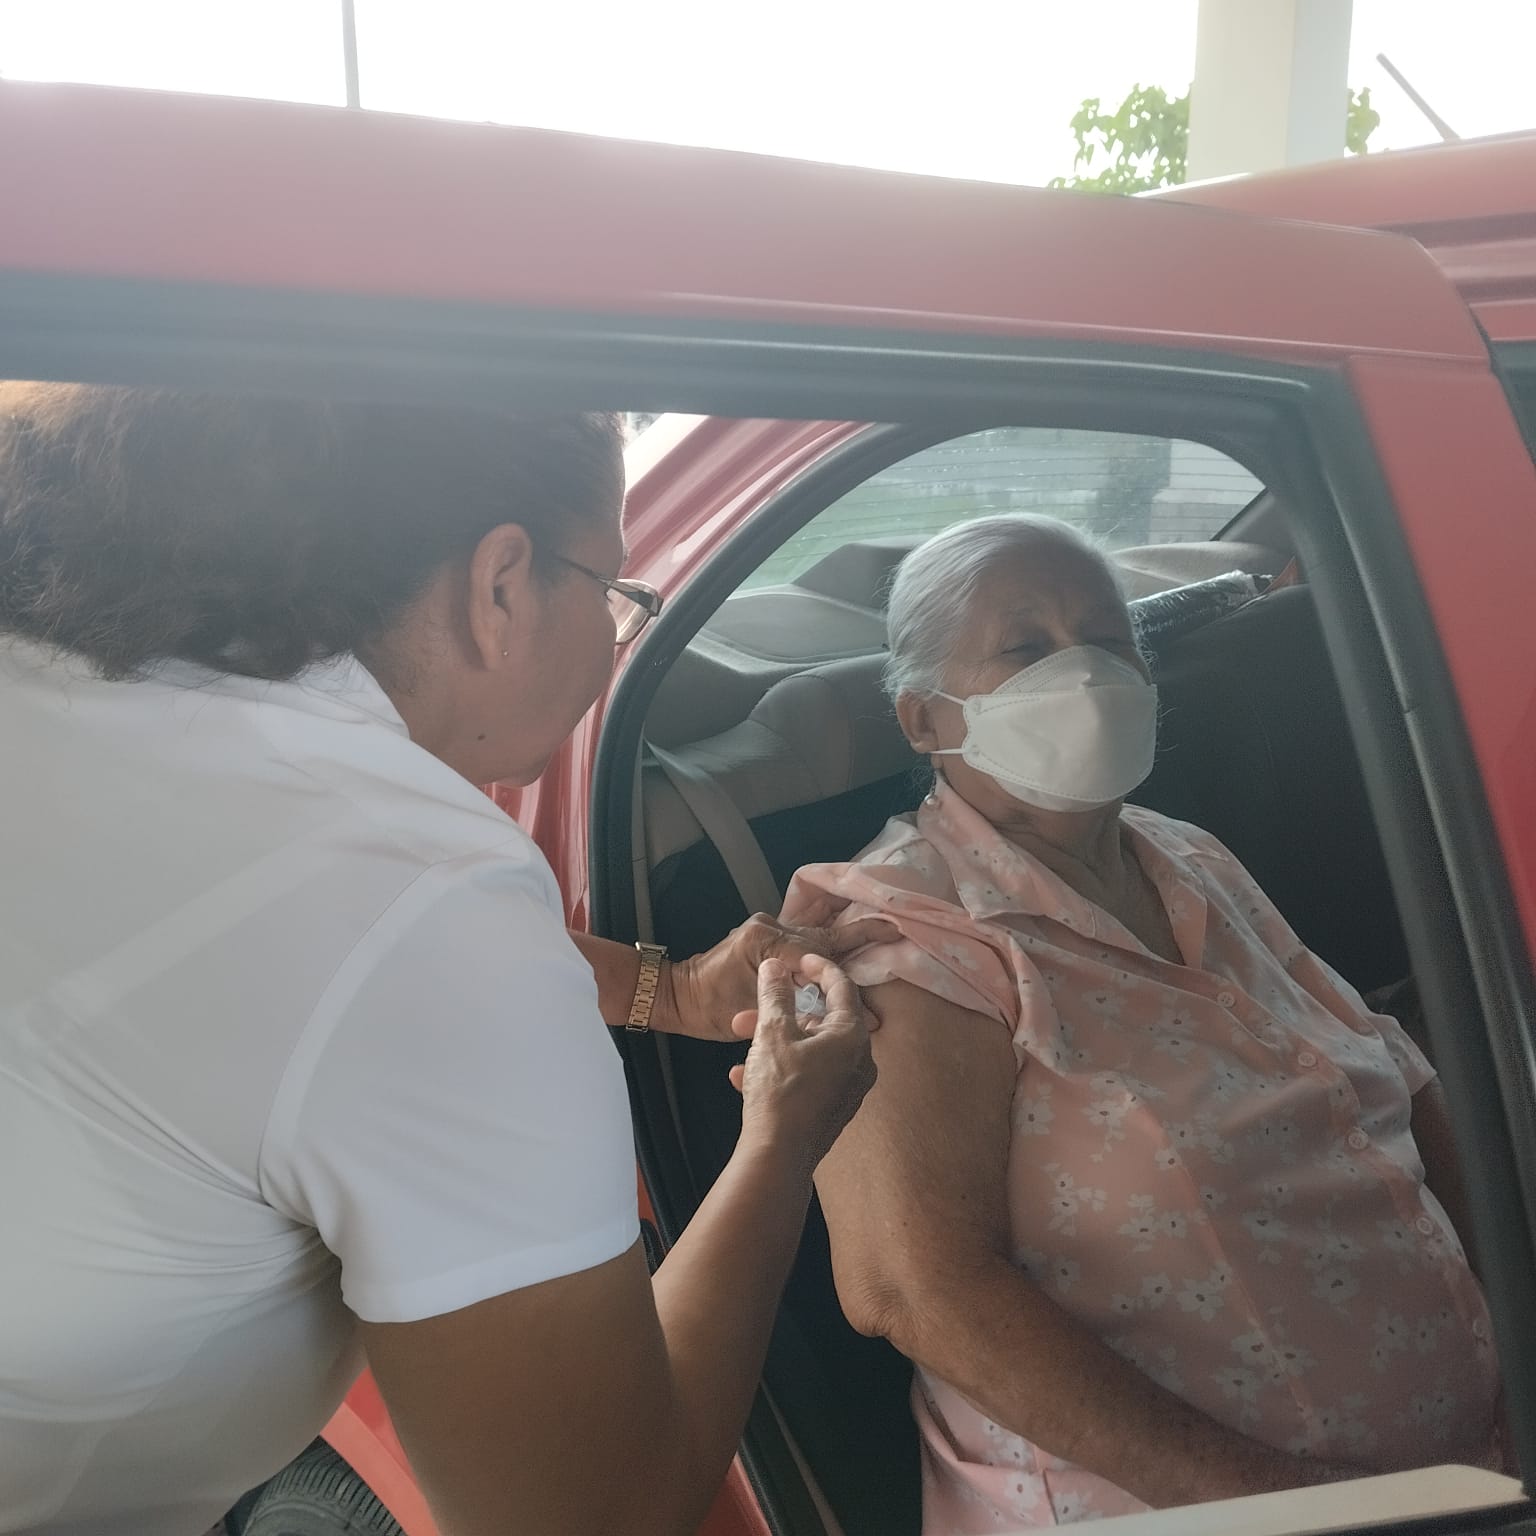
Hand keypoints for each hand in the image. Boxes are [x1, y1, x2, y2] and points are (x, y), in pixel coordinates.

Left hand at [660, 896, 894, 1042]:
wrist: (677, 995)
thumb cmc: (708, 1009)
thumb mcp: (751, 1013)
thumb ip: (796, 1012)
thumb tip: (830, 1022)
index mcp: (765, 940)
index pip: (816, 957)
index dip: (844, 982)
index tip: (868, 1004)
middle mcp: (769, 927)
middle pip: (822, 936)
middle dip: (859, 935)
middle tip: (894, 930)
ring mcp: (767, 929)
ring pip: (814, 936)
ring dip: (844, 941)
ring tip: (882, 933)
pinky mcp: (766, 937)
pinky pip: (801, 942)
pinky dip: (824, 949)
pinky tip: (849, 946)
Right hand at [730, 955, 876, 1177]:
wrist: (777, 1157)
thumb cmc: (780, 1090)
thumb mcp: (772, 1033)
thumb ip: (775, 994)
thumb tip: (775, 966)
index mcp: (852, 1037)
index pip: (842, 987)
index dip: (819, 967)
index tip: (798, 960)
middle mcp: (859, 1062)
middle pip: (821, 1022)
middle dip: (781, 1014)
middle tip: (751, 1011)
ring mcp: (848, 1088)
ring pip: (809, 1050)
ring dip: (774, 1042)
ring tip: (740, 1046)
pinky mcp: (832, 1109)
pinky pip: (807, 1077)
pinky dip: (779, 1070)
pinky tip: (743, 1077)